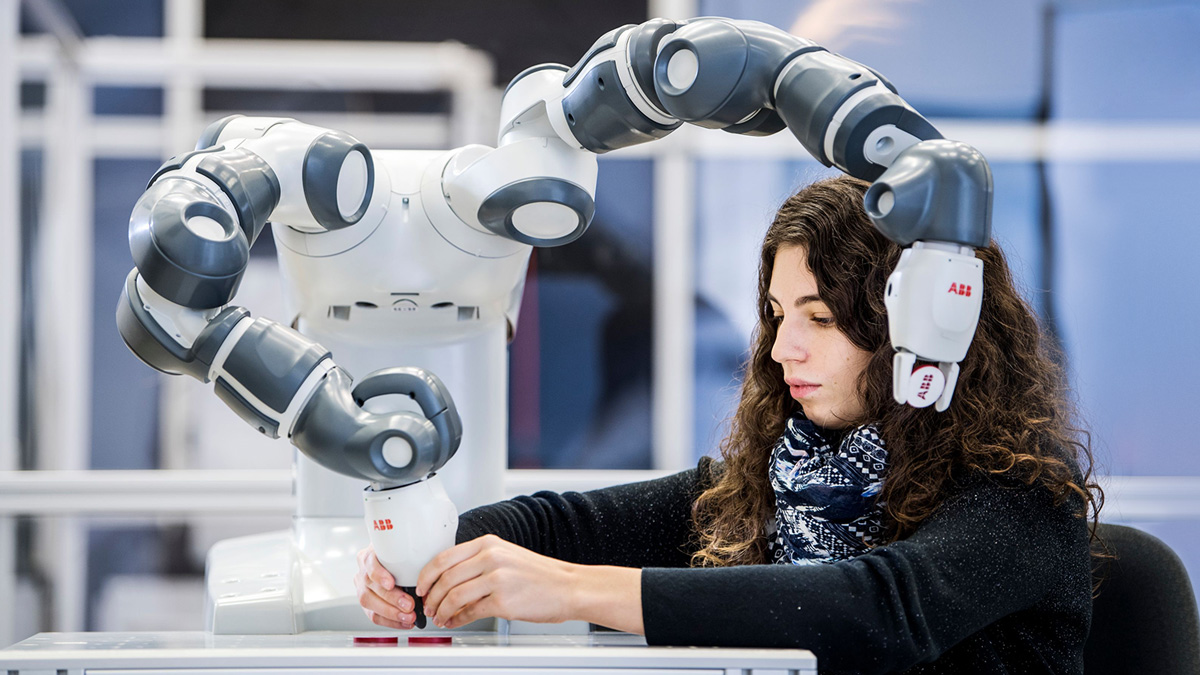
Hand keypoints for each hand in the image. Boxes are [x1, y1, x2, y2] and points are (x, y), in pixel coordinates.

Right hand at [355, 545, 419, 628]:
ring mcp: (362, 588)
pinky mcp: (367, 604)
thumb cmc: (403, 560)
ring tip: (408, 617)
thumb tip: (427, 583)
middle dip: (391, 598)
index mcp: (370, 555)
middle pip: (370, 585)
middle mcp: (363, 571)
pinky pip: (374, 615)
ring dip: (391, 613)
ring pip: (369, 602)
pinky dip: (391, 621)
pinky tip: (404, 622)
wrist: (397, 564)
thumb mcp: (406, 556)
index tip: (391, 583)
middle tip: (409, 605)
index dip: (379, 574)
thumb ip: (412, 565)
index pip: (370, 562)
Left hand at [416, 534, 578, 628]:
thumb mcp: (506, 557)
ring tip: (441, 617)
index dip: (426, 574)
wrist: (567, 587)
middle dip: (431, 596)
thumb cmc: (539, 575)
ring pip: (454, 595)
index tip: (421, 586)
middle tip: (429, 606)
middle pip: (445, 577)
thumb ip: (478, 564)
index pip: (444, 557)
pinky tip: (456, 622)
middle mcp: (491, 557)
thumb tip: (448, 582)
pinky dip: (457, 619)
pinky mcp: (503, 601)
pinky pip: (470, 612)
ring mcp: (497, 579)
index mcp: (488, 544)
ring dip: (442, 610)